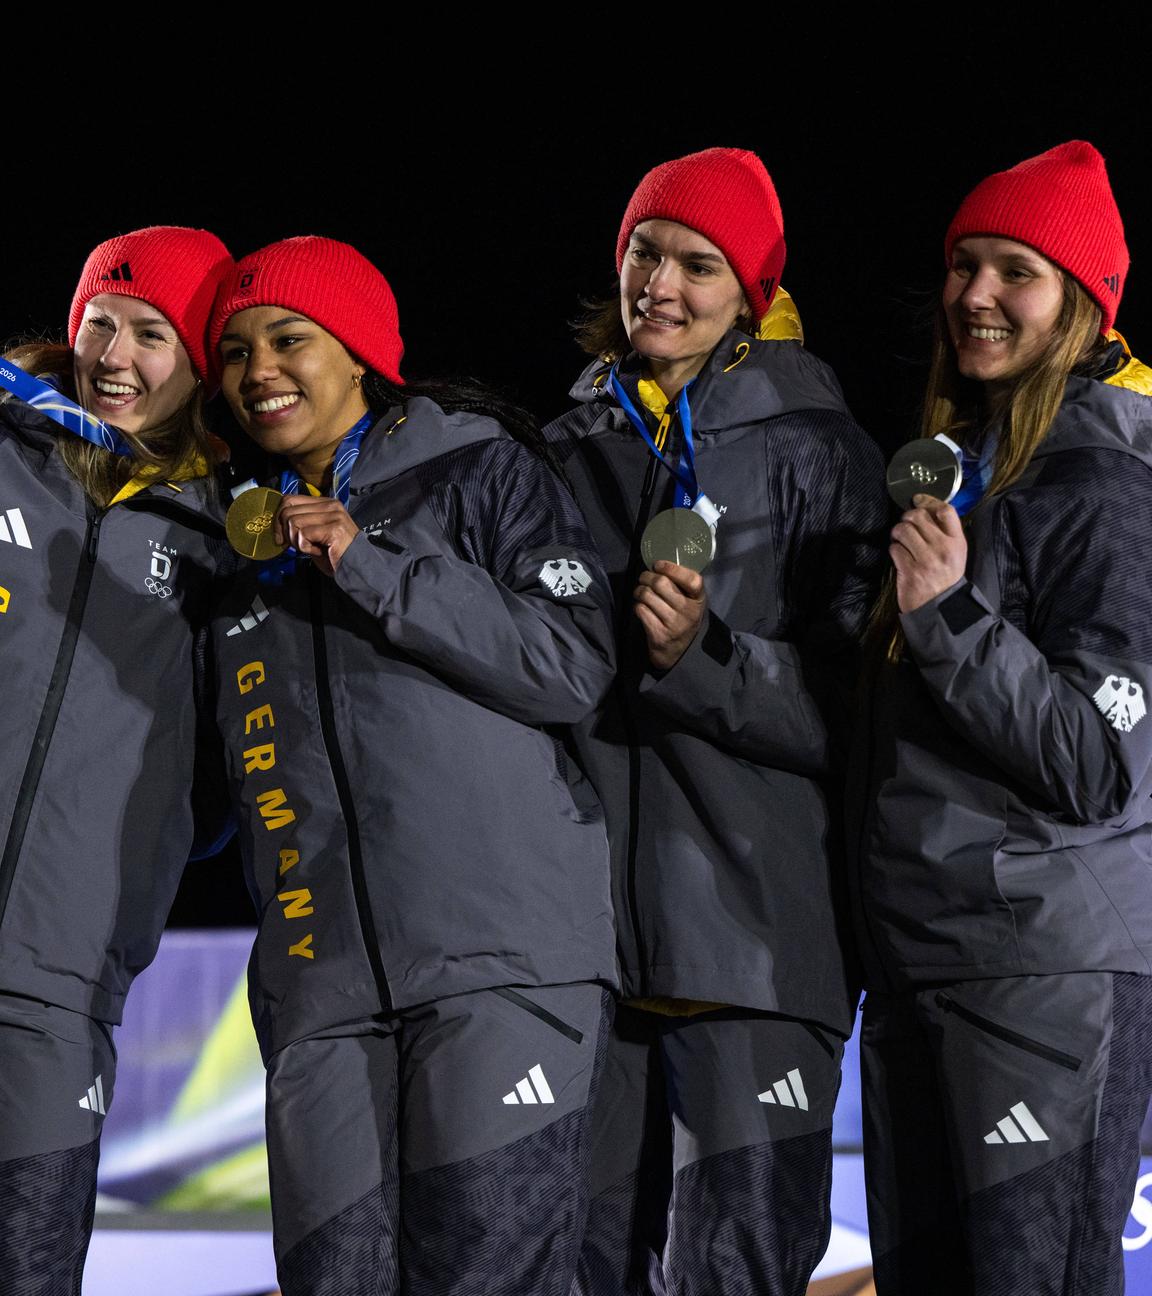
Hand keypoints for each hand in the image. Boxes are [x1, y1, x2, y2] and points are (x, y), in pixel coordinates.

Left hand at [276, 495, 360, 577]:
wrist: (356, 567)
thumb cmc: (334, 554)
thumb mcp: (314, 533)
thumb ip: (301, 523)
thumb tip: (278, 523)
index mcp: (325, 503)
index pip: (290, 499)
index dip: (278, 518)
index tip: (280, 537)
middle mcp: (330, 505)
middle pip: (288, 510)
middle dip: (286, 532)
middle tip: (297, 545)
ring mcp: (333, 515)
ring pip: (294, 522)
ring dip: (296, 541)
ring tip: (311, 548)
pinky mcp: (334, 528)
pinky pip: (304, 534)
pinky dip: (305, 547)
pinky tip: (318, 551)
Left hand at [634, 560, 706, 669]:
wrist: (679, 652)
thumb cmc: (683, 619)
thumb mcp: (691, 602)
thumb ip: (682, 585)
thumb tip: (659, 564)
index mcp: (699, 600)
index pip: (692, 579)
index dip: (672, 568)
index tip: (658, 564)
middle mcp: (688, 612)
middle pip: (661, 583)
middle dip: (647, 577)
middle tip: (644, 578)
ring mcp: (673, 624)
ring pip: (647, 595)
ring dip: (639, 591)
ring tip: (640, 592)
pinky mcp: (659, 634)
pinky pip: (641, 610)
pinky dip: (638, 606)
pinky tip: (642, 608)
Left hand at [890, 493, 966, 612]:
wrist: (941, 607)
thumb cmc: (946, 577)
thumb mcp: (956, 553)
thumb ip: (945, 533)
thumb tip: (926, 509)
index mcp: (957, 542)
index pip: (946, 510)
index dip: (929, 500)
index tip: (918, 499)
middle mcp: (942, 548)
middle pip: (919, 516)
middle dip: (907, 517)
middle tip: (905, 524)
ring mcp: (926, 560)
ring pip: (903, 530)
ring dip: (897, 533)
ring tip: (900, 539)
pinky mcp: (910, 571)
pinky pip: (895, 549)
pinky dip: (894, 549)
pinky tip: (899, 556)